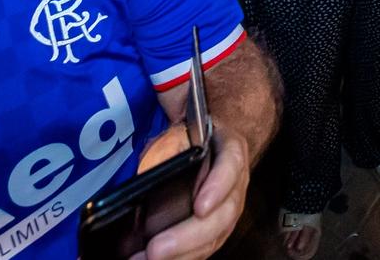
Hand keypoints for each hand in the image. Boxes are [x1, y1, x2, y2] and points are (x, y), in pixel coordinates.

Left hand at [139, 128, 252, 259]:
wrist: (219, 137)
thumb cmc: (196, 135)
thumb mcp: (180, 132)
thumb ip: (166, 150)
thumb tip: (143, 177)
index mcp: (230, 148)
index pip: (230, 165)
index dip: (217, 187)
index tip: (200, 207)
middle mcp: (236, 182)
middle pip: (222, 214)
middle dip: (189, 236)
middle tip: (157, 249)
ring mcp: (231, 206)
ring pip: (216, 236)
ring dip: (184, 253)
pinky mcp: (220, 226)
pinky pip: (208, 246)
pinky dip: (185, 257)